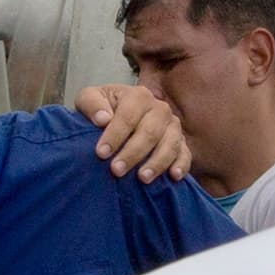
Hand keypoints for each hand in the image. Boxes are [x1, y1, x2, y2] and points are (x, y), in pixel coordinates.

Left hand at [74, 84, 190, 182]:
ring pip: (170, 144)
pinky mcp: (181, 142)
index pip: (128, 116)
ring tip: (142, 178)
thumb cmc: (101, 109)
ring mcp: (173, 126)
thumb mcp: (88, 99)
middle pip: (150, 132)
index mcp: (138, 96)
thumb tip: (103, 119)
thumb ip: (91, 104)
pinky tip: (173, 176)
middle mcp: (159, 109)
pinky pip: (185, 154)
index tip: (101, 153)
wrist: (115, 116)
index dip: (115, 135)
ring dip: (157, 162)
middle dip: (133, 153)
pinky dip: (181, 164)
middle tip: (116, 170)